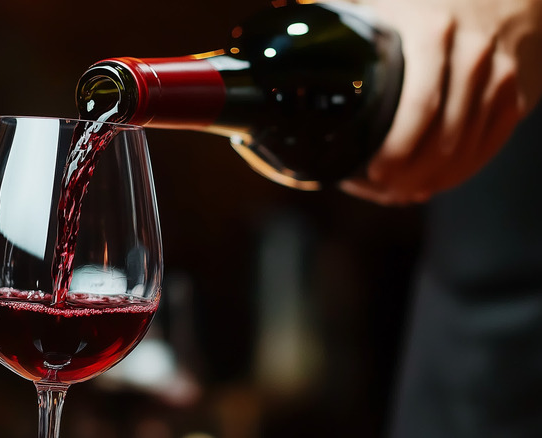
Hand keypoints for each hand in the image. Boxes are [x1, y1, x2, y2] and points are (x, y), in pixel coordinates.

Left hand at [338, 0, 541, 204]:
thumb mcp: (382, 1)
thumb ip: (343, 20)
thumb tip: (290, 35)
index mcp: (432, 33)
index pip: (418, 108)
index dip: (394, 150)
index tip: (370, 172)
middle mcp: (472, 56)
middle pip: (442, 138)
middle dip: (408, 175)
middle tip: (381, 190)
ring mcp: (501, 77)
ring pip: (465, 148)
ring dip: (431, 180)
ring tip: (401, 193)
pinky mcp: (518, 95)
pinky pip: (489, 146)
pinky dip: (460, 171)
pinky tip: (434, 182)